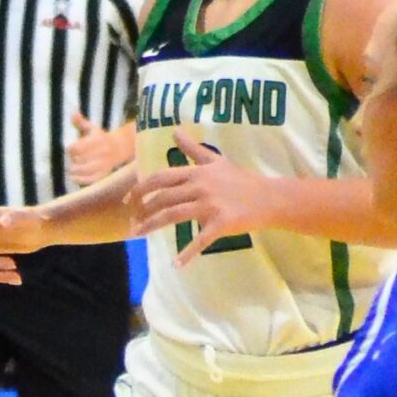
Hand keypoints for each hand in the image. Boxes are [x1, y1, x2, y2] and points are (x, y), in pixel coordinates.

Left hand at [65, 110, 135, 187]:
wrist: (120, 148)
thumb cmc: (101, 138)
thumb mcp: (92, 129)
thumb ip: (81, 122)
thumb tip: (72, 113)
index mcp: (98, 140)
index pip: (80, 146)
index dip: (72, 149)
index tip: (70, 149)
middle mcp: (102, 152)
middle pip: (82, 159)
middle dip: (74, 160)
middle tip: (71, 161)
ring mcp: (104, 163)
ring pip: (86, 169)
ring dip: (76, 170)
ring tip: (70, 170)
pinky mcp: (105, 174)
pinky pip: (93, 179)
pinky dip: (82, 180)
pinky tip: (74, 178)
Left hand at [125, 126, 262, 263]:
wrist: (269, 197)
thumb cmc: (241, 180)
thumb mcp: (216, 161)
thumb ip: (193, 149)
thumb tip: (174, 131)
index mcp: (197, 173)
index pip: (161, 178)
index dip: (141, 188)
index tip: (128, 200)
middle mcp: (200, 186)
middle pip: (163, 198)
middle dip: (143, 210)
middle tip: (132, 223)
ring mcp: (211, 205)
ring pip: (174, 215)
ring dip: (152, 226)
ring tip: (138, 235)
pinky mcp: (222, 223)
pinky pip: (200, 240)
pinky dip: (187, 254)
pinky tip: (176, 264)